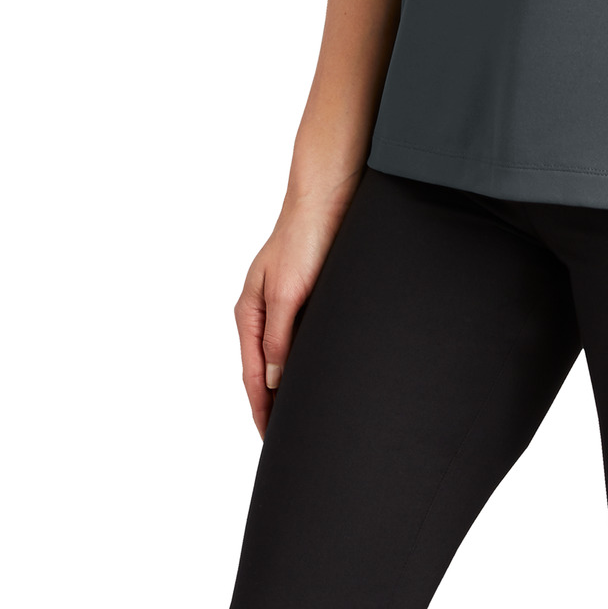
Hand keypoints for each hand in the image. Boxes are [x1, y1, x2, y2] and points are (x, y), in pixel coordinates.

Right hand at [233, 178, 359, 438]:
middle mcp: (264, 310)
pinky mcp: (307, 292)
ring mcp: (284, 302)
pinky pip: (301, 338)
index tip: (270, 440)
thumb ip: (279, 336)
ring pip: (283, 355)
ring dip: (289, 383)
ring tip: (302, 415)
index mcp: (250, 311)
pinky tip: (318, 372)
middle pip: (265, 369)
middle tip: (287, 440)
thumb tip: (275, 380)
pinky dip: (304, 360)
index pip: (253, 374)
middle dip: (272, 404)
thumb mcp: (288, 291)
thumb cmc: (304, 235)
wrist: (329, 194)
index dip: (261, 409)